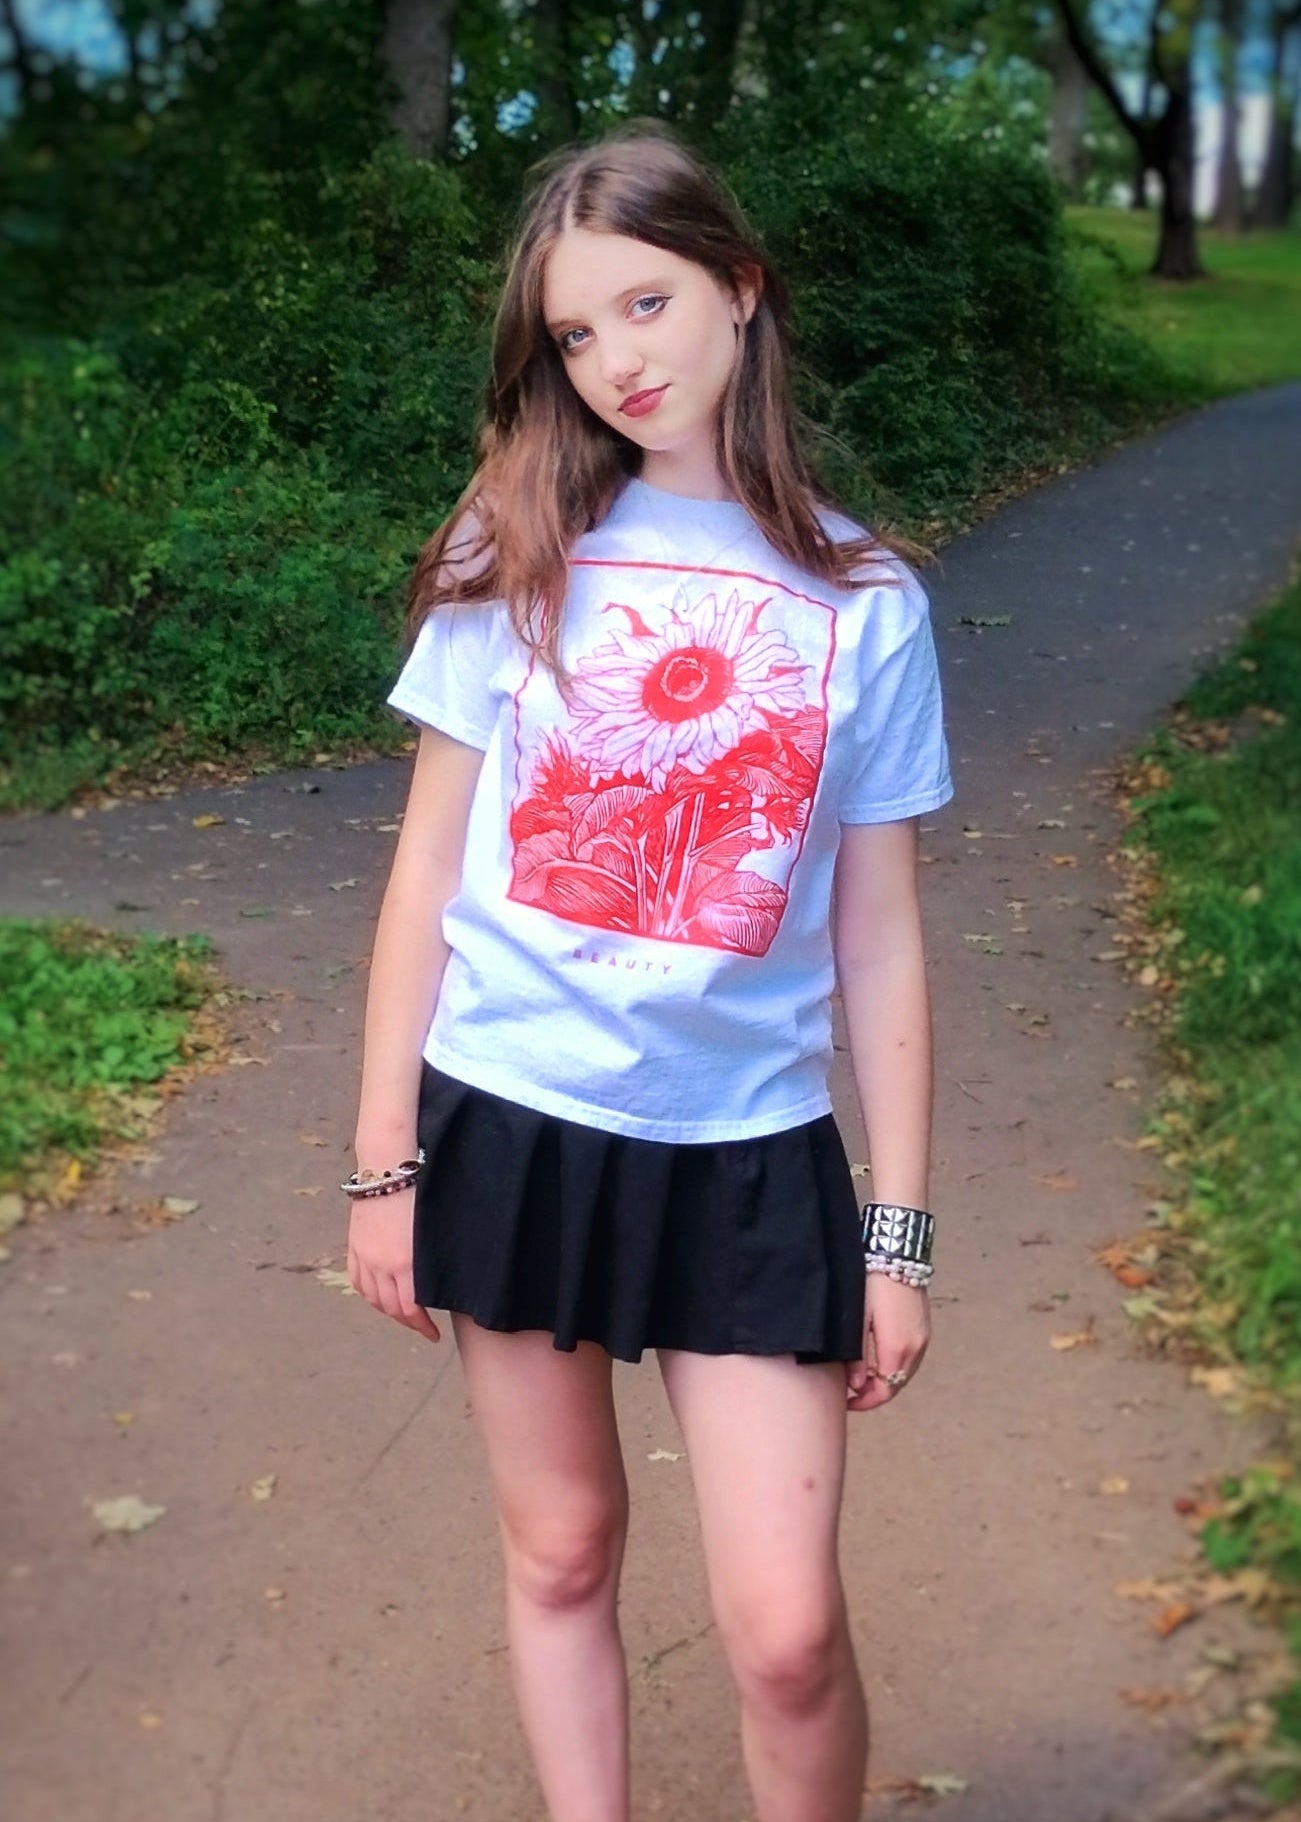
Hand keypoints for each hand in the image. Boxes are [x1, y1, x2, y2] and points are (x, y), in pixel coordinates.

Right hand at [346, 1189, 440, 1342]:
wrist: (388, 1169)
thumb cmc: (421, 1193)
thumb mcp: (433, 1231)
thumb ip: (434, 1261)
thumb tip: (444, 1284)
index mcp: (406, 1262)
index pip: (412, 1309)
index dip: (423, 1327)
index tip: (434, 1334)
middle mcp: (382, 1264)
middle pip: (392, 1308)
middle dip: (409, 1323)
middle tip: (423, 1329)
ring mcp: (365, 1256)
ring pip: (373, 1298)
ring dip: (388, 1312)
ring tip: (403, 1316)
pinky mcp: (355, 1246)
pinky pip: (358, 1281)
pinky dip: (368, 1295)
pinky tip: (378, 1298)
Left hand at [846, 1274, 929, 1411]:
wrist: (897, 1254)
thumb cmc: (872, 1283)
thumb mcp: (857, 1319)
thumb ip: (858, 1356)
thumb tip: (856, 1385)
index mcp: (897, 1349)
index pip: (884, 1392)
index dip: (865, 1402)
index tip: (847, 1402)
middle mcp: (915, 1348)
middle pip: (896, 1386)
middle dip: (874, 1393)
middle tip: (851, 1391)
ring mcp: (923, 1339)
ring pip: (905, 1373)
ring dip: (886, 1380)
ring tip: (862, 1376)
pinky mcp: (925, 1329)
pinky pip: (911, 1359)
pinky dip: (896, 1366)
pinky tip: (879, 1359)